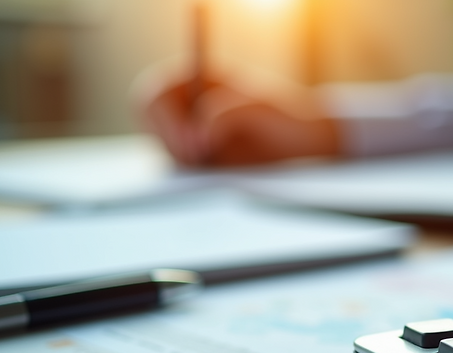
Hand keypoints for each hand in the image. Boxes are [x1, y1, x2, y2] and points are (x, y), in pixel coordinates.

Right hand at [135, 71, 341, 166]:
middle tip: (197, 160)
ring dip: (181, 159)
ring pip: (162, 148)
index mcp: (195, 78)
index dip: (166, 119)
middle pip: (150, 122)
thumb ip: (226, 115)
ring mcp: (187, 130)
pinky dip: (189, 173)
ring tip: (215, 166)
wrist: (302, 142)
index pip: (156, 93)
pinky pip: (179, 167)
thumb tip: (200, 135)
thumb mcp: (259, 110)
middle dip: (170, 141)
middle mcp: (185, 103)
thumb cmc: (284, 116)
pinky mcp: (196, 158)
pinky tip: (213, 174)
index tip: (191, 142)